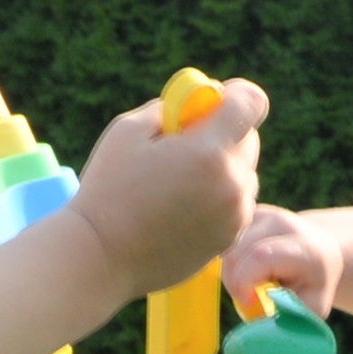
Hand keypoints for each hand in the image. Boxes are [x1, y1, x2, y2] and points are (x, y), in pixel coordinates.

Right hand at [69, 77, 264, 295]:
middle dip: (222, 134)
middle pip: (249, 140)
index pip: (252, 103)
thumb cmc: (107, 190)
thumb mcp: (128, 130)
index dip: (236, 95)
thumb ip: (170, 108)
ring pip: (244, 175)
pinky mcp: (228, 240)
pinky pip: (236, 205)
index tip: (211, 104)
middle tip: (182, 147)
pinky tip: (181, 208)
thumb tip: (197, 104)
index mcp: (209, 152)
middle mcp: (231, 184)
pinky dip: (218, 199)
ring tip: (178, 184)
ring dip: (222, 169)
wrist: (100, 258)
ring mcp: (234, 216)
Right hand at [221, 206, 339, 319]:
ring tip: (250, 282)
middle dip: (235, 281)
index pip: (261, 256)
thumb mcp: (311, 307)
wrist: (320, 251)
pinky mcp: (249, 213)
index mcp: (305, 248)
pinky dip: (229, 260)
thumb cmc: (313, 286)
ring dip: (230, 271)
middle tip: (248, 297)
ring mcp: (264, 213)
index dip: (245, 282)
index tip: (248, 302)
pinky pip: (225, 239)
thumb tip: (261, 327)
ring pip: (226, 245)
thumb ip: (288, 315)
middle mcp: (283, 222)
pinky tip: (245, 266)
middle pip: (237, 252)